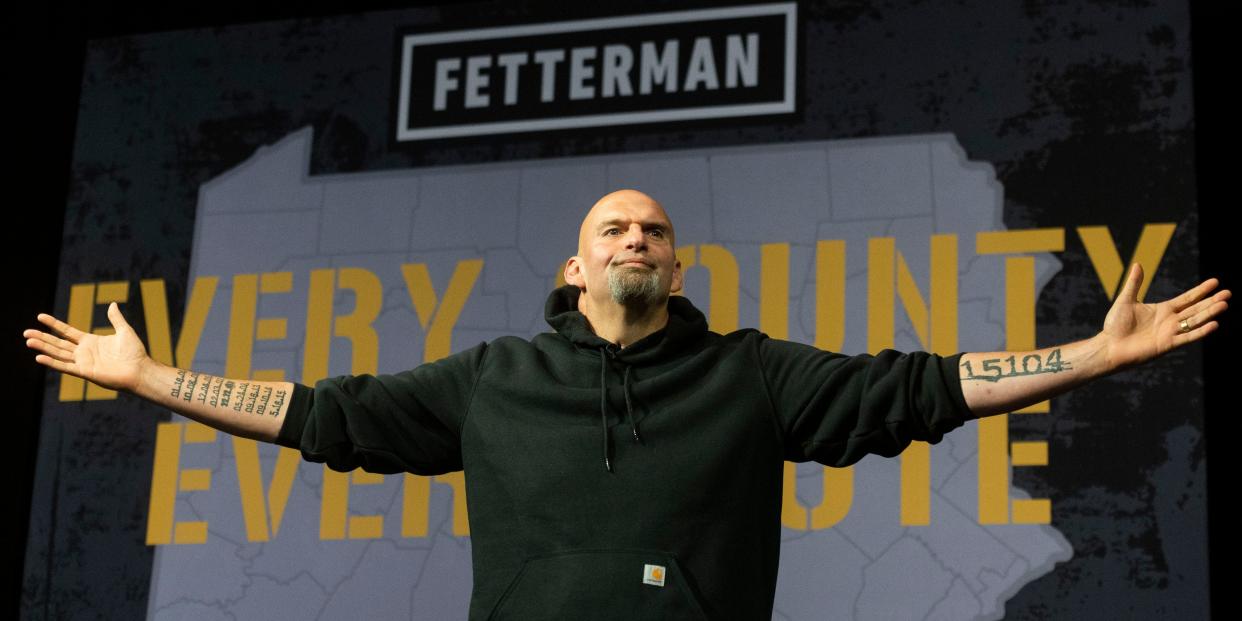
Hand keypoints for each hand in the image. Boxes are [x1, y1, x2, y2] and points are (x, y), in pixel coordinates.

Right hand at [24, 302, 149, 392]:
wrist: (140, 370)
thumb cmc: (135, 352)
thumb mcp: (124, 331)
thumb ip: (116, 318)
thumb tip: (112, 304)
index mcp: (90, 341)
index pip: (67, 331)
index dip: (54, 324)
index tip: (40, 316)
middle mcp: (84, 352)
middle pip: (58, 343)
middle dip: (42, 337)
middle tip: (25, 332)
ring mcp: (83, 362)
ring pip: (58, 353)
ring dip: (43, 347)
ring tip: (28, 341)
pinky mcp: (85, 372)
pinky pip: (65, 367)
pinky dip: (52, 362)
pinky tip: (39, 357)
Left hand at [1101, 264, 1229, 369]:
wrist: (1110, 346)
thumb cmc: (1115, 325)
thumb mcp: (1126, 300)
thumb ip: (1134, 284)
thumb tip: (1137, 264)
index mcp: (1163, 310)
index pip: (1187, 298)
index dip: (1201, 291)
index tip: (1215, 282)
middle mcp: (1170, 321)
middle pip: (1196, 309)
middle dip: (1211, 301)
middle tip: (1228, 293)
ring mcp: (1170, 333)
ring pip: (1195, 321)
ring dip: (1209, 313)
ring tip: (1224, 304)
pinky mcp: (1167, 344)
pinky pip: (1187, 337)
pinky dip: (1200, 331)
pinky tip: (1213, 324)